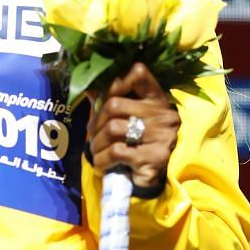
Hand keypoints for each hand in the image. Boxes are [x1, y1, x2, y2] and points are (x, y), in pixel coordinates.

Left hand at [87, 63, 179, 188]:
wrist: (158, 176)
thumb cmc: (138, 141)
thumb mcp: (129, 117)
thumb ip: (110, 100)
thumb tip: (87, 86)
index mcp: (156, 98)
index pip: (138, 73)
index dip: (114, 82)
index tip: (103, 98)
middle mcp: (163, 114)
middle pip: (115, 104)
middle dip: (96, 121)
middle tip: (91, 134)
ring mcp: (161, 136)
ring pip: (113, 128)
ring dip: (97, 142)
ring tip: (95, 150)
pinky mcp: (154, 158)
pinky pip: (117, 152)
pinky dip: (102, 159)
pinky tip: (101, 163)